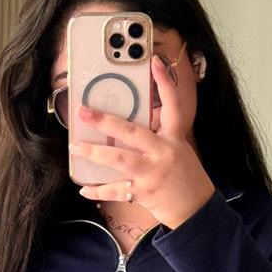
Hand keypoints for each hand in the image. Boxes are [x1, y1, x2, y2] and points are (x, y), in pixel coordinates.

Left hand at [69, 54, 215, 229]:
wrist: (196, 210)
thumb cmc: (185, 177)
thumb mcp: (178, 150)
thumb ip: (157, 137)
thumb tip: (125, 127)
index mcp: (174, 138)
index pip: (173, 104)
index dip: (164, 82)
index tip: (154, 62)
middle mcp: (163, 152)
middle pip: (131, 132)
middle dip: (105, 121)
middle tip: (84, 111)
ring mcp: (153, 173)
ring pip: (118, 159)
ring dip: (94, 153)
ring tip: (75, 147)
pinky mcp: (144, 193)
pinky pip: (115, 191)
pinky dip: (98, 190)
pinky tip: (84, 189)